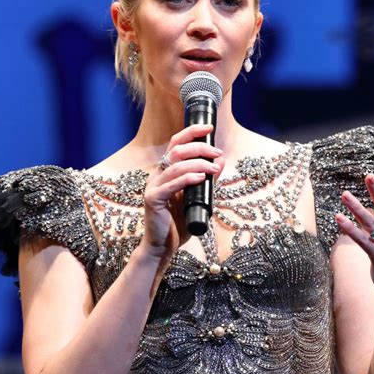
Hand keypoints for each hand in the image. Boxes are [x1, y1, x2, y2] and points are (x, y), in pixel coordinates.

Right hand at [141, 124, 223, 259]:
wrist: (163, 246)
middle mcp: (158, 175)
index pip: (177, 144)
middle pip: (177, 150)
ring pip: (176, 165)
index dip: (192, 132)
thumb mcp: (198, 198)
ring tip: (213, 168)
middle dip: (199, 147)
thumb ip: (207, 180)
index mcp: (166, 172)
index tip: (209, 128)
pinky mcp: (153, 199)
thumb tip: (220, 161)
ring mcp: (153, 186)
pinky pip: (171, 184)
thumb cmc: (179, 223)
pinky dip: (187, 178)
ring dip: (198, 163)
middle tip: (217, 152)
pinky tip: (200, 178)